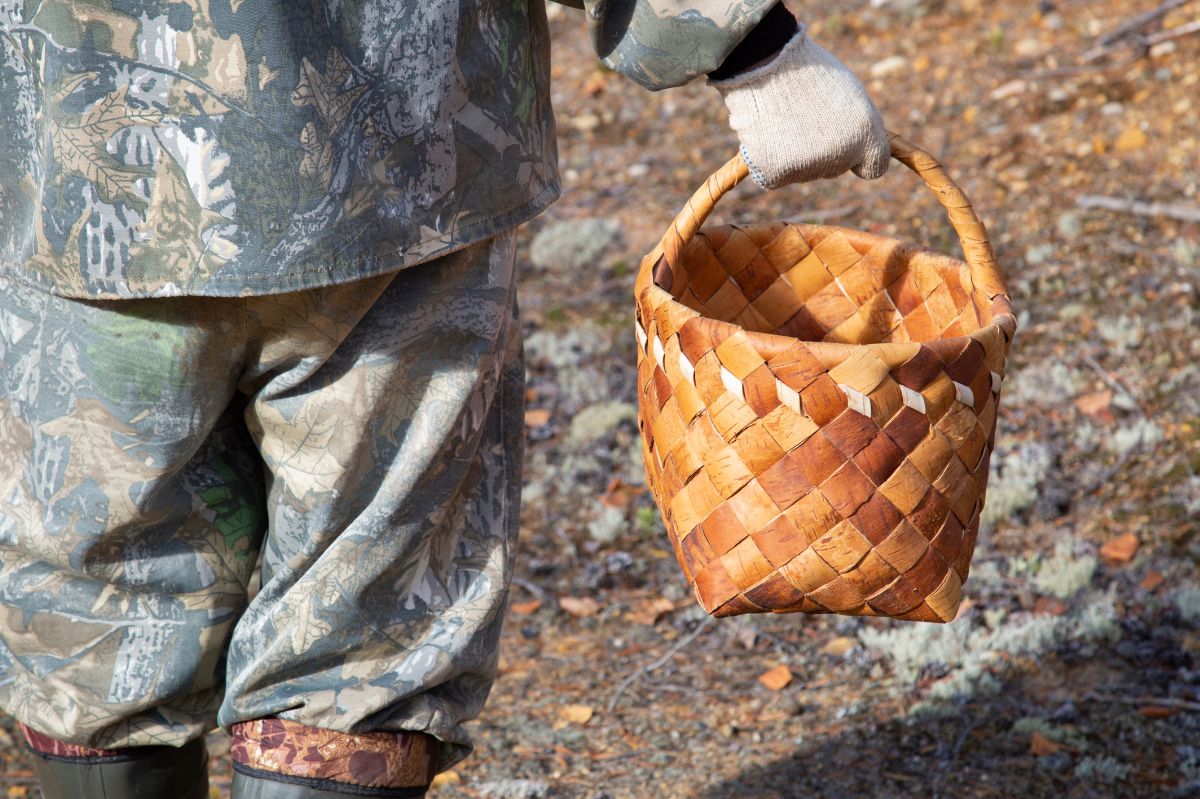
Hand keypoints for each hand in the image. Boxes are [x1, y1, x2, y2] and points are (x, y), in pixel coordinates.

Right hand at [708, 26, 889, 188]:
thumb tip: (854, 149)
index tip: (848, 148)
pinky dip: (769, 160)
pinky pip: (776, 176)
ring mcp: (809, 169)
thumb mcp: (846, 91)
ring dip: (794, 153)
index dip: (860, 158)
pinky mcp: (777, 175)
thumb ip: (856, 125)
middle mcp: (842, 156)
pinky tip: (766, 134)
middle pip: (834, 169)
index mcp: (866, 132)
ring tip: (782, 118)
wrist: (763, 60)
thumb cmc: (806, 69)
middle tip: (803, 117)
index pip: (874, 167)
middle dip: (823, 150)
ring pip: (804, 172)